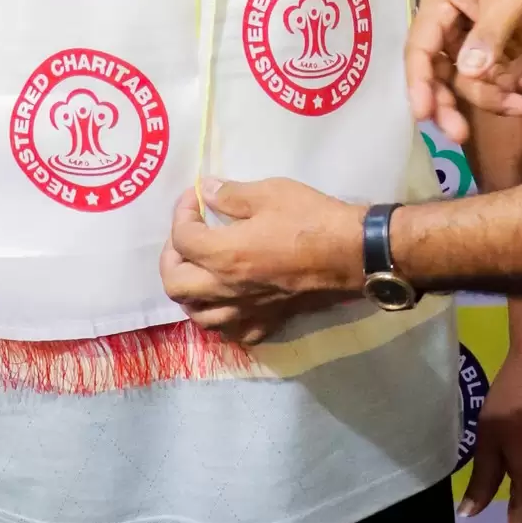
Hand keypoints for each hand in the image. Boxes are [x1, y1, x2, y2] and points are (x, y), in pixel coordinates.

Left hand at [161, 180, 363, 343]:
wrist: (350, 253)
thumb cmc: (310, 219)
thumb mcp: (270, 192)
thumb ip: (233, 194)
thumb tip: (209, 190)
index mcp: (223, 254)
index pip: (182, 238)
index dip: (182, 213)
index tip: (197, 197)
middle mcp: (225, 289)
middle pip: (175, 284)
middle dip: (171, 257)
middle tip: (187, 236)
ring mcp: (245, 311)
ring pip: (197, 316)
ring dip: (190, 293)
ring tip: (200, 271)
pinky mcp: (266, 322)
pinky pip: (232, 332)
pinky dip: (221, 319)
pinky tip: (229, 302)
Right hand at [408, 0, 521, 144]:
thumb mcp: (506, 0)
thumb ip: (487, 36)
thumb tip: (467, 73)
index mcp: (438, 8)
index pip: (420, 51)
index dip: (419, 84)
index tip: (425, 114)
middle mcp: (447, 31)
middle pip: (439, 77)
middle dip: (452, 104)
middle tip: (461, 136)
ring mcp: (470, 46)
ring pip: (469, 85)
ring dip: (494, 98)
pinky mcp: (493, 56)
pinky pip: (494, 83)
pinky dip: (512, 90)